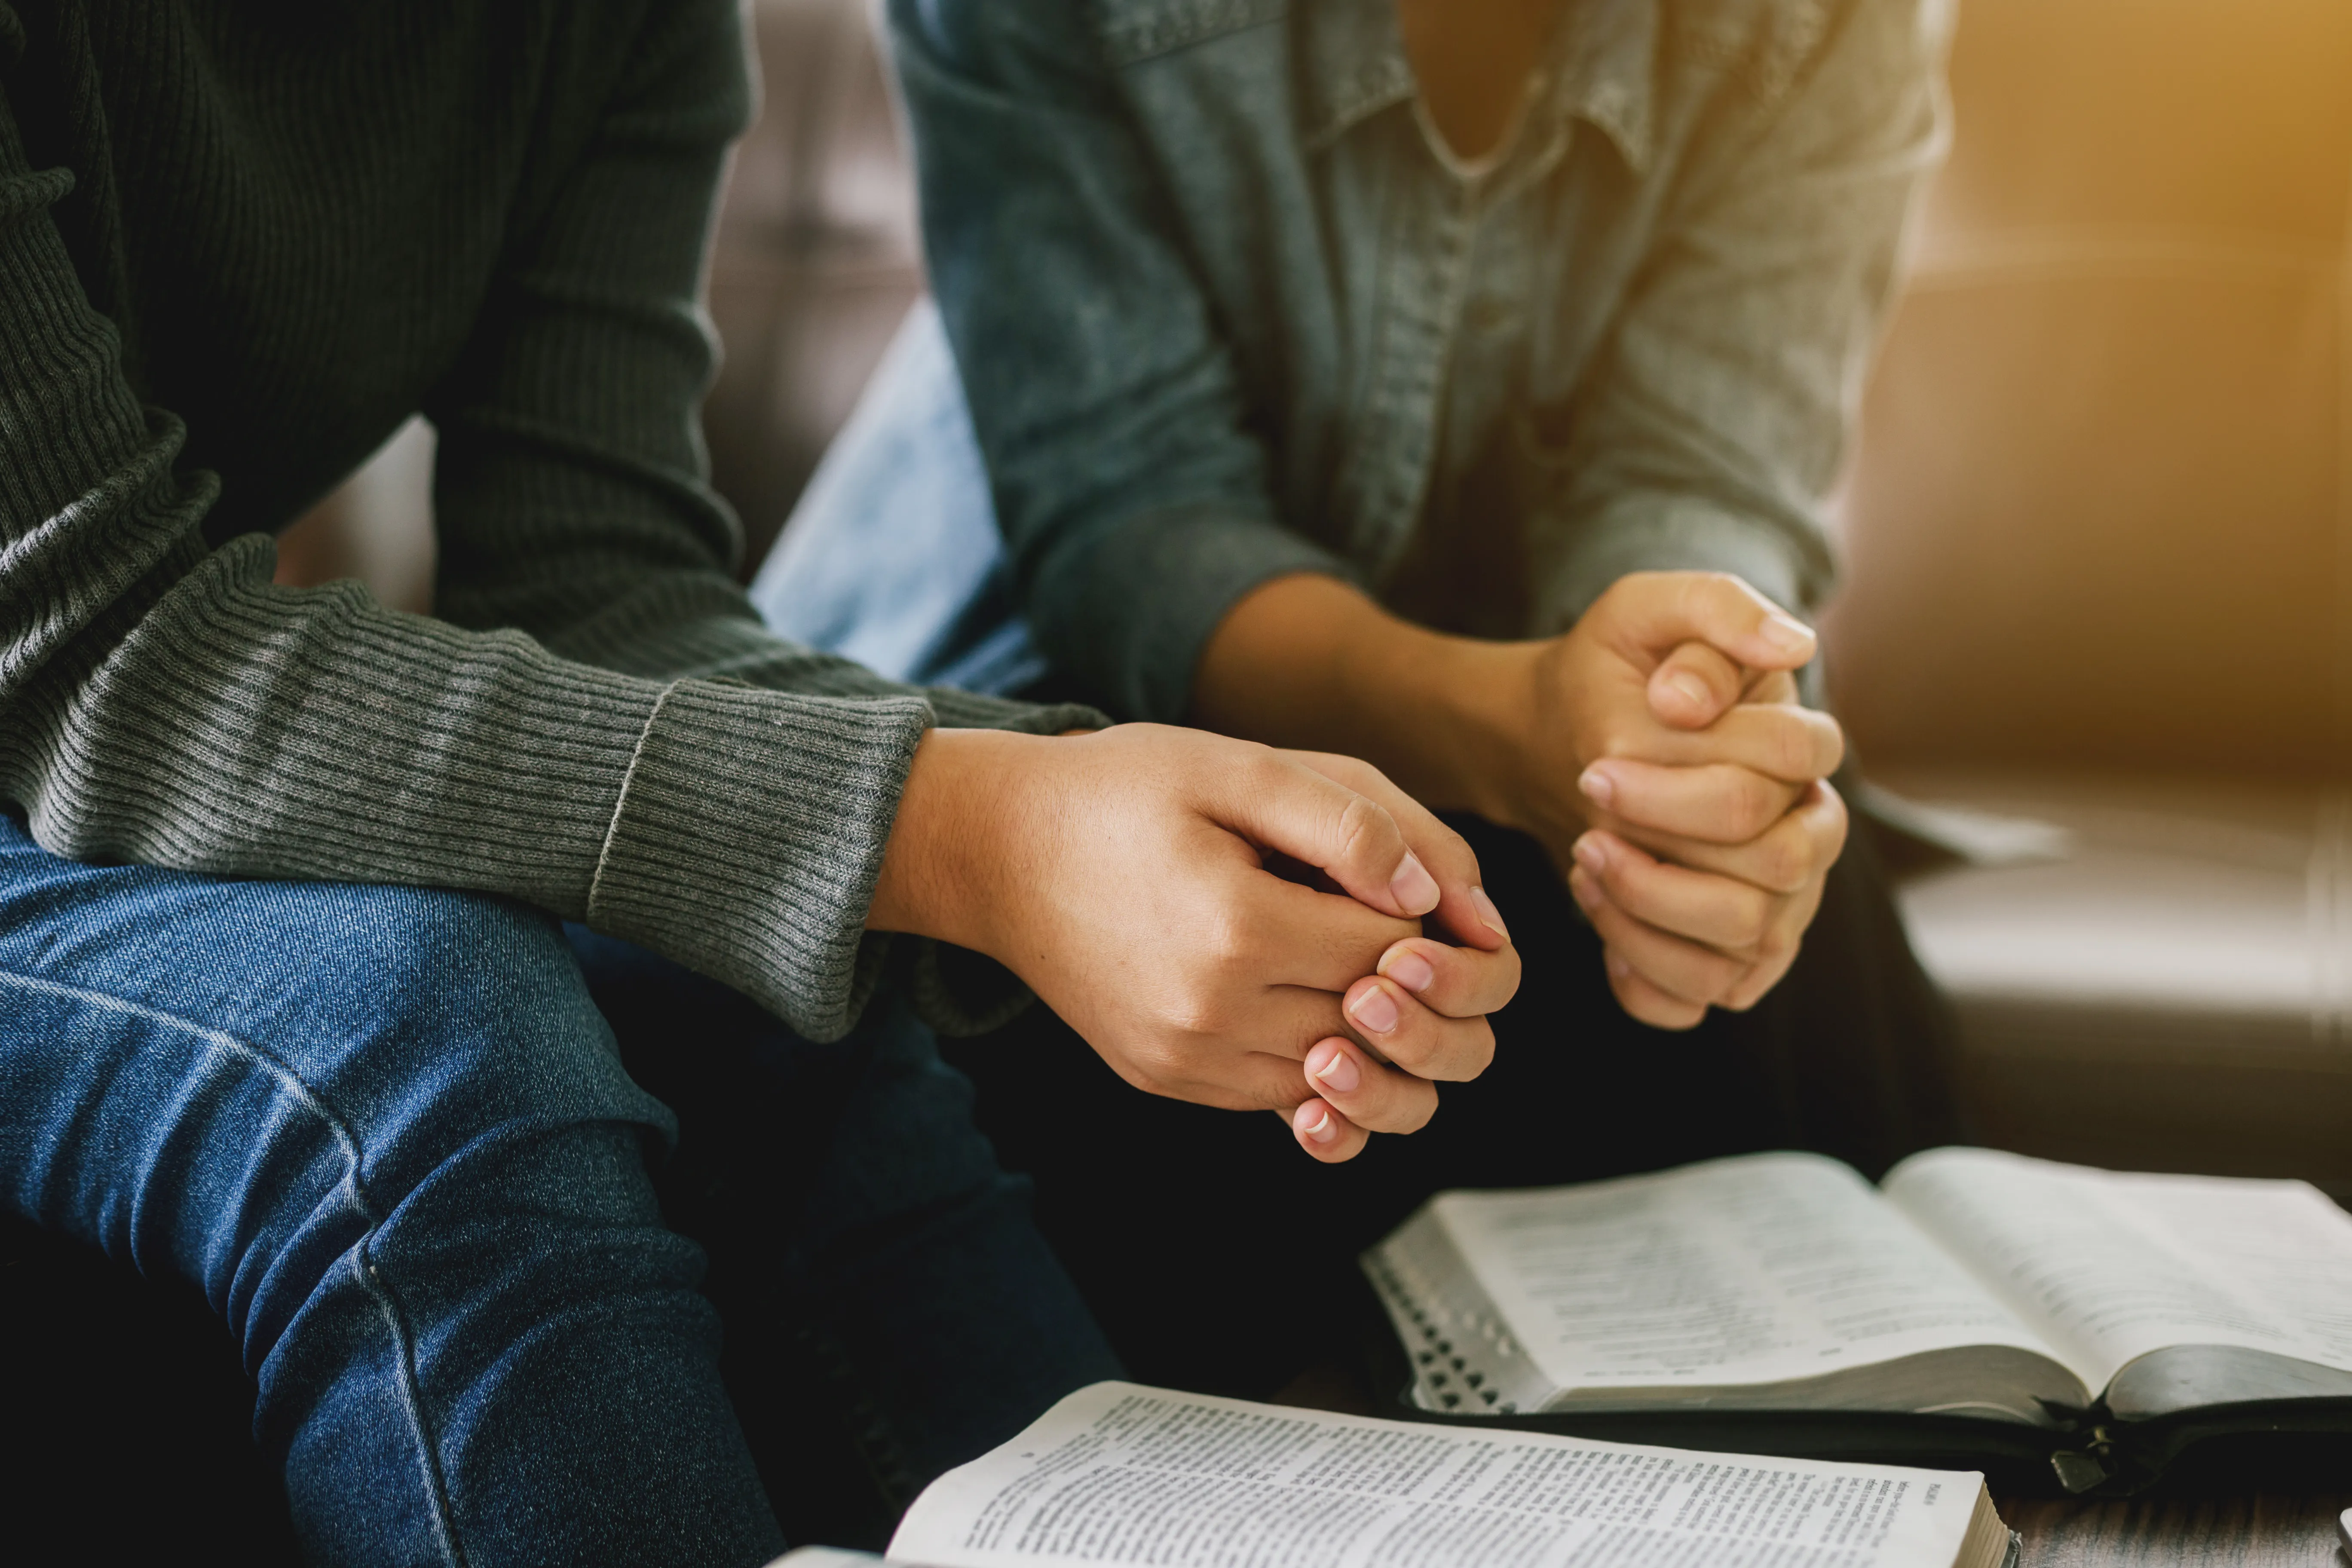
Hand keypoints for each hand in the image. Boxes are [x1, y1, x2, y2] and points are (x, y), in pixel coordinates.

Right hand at [867, 725, 1517, 1161]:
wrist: (997, 851)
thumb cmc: (1122, 791)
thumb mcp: (1237, 765)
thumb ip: (1347, 821)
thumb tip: (1430, 896)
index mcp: (1238, 928)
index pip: (1394, 949)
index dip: (1425, 915)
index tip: (1408, 877)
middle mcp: (1211, 1013)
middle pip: (1374, 1019)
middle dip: (1405, 972)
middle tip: (1382, 911)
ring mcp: (1184, 1057)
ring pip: (1337, 1072)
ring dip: (1364, 1021)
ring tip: (1343, 951)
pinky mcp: (1165, 1078)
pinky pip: (1277, 1094)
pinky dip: (1312, 1053)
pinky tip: (1296, 989)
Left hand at [1186, 569, 1839, 1031]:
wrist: (1561, 740)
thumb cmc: (1615, 675)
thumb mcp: (1644, 611)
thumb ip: (1716, 610)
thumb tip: (1790, 647)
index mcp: (1804, 751)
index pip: (1791, 766)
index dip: (1686, 774)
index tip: (1596, 764)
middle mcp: (1809, 837)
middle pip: (1774, 866)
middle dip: (1664, 842)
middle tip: (1584, 813)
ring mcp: (1779, 907)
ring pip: (1744, 940)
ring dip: (1647, 908)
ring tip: (1584, 861)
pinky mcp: (1730, 962)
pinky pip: (1701, 997)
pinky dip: (1641, 970)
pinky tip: (1599, 916)